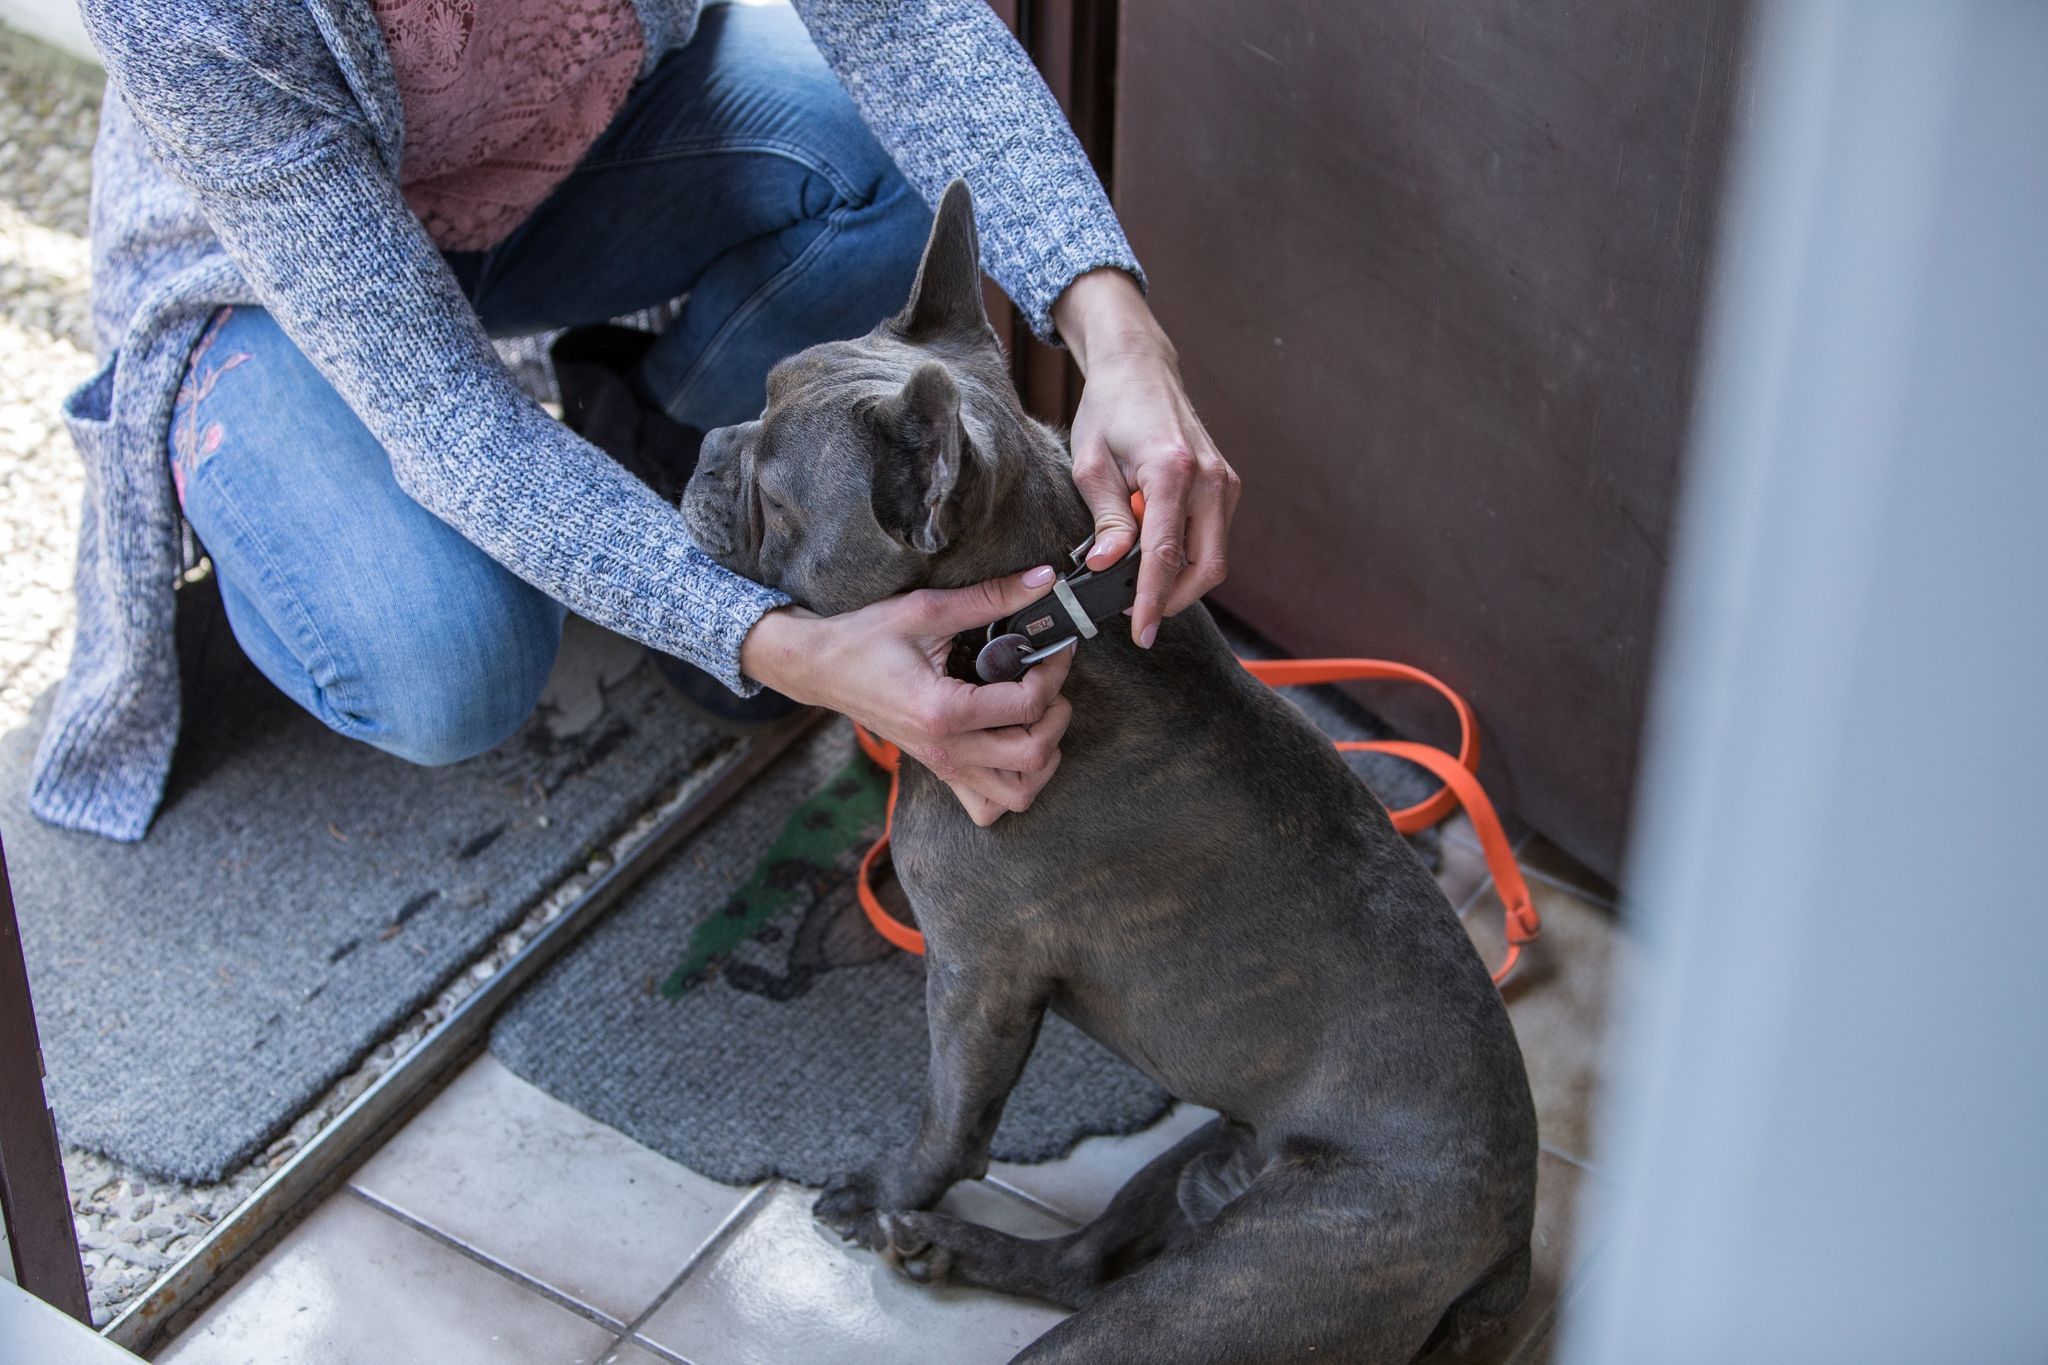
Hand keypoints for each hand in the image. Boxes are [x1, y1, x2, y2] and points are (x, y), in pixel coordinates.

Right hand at [739, 566, 1074, 825]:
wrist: (821, 669)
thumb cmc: (867, 638)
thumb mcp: (927, 609)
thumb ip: (990, 597)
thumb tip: (1045, 579)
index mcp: (941, 710)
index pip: (1027, 706)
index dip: (1054, 672)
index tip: (1054, 646)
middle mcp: (945, 750)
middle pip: (1033, 755)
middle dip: (1056, 715)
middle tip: (1048, 681)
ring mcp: (942, 767)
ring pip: (1018, 794)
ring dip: (1041, 757)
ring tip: (1036, 717)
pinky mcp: (939, 772)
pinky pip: (987, 807)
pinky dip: (1012, 785)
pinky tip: (1012, 746)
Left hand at [1053, 269, 1240, 647]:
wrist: (1139, 368)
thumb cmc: (1109, 410)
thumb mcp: (1091, 464)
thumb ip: (1106, 517)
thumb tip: (1105, 565)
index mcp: (1172, 470)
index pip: (1167, 554)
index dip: (1151, 601)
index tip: (1139, 633)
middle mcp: (1210, 478)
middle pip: (1206, 567)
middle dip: (1172, 600)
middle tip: (1135, 615)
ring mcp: (1225, 482)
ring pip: (1215, 558)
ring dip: (1181, 581)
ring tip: (1138, 582)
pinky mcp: (1227, 486)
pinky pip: (1214, 538)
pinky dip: (1188, 557)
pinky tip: (1155, 555)